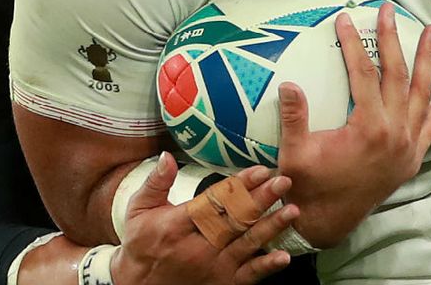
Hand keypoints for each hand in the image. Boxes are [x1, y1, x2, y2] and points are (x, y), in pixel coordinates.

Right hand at [113, 151, 298, 284]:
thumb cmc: (141, 245)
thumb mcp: (138, 211)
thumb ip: (156, 183)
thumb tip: (168, 156)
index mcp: (177, 226)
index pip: (214, 202)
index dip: (239, 186)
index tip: (260, 170)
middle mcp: (197, 248)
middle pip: (235, 220)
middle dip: (262, 200)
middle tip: (284, 181)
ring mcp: (212, 268)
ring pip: (246, 245)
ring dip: (271, 228)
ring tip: (292, 211)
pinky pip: (248, 276)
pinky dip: (266, 267)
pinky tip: (283, 257)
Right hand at [278, 4, 430, 247]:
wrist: (327, 222)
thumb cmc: (308, 185)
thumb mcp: (295, 151)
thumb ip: (294, 117)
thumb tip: (288, 82)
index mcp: (369, 127)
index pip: (363, 72)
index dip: (353, 43)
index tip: (345, 18)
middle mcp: (396, 133)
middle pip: (398, 75)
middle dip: (394, 40)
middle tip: (390, 11)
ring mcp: (408, 146)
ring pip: (423, 95)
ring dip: (428, 62)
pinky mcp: (413, 158)